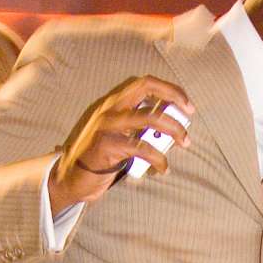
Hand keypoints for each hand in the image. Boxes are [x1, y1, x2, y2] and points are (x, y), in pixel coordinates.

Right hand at [48, 78, 193, 213]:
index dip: (169, 89)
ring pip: (149, 117)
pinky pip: (142, 148)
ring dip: (173, 129)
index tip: (187, 104)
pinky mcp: (106, 145)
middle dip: (173, 97)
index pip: (144, 83)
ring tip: (185, 142)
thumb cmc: (101, 158)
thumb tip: (172, 125)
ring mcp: (106, 125)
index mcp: (114, 103)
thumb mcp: (122, 136)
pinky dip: (159, 159)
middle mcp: (109, 109)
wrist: (72, 179)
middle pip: (146, 89)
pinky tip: (164, 169)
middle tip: (190, 115)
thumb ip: (140, 128)